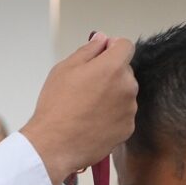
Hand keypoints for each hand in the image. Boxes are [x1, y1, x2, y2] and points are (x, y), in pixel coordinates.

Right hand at [21, 33, 137, 184]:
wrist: (55, 144)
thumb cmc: (56, 107)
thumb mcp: (65, 69)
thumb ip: (88, 50)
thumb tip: (101, 40)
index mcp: (113, 67)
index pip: (125, 46)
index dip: (112, 47)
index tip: (101, 54)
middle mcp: (127, 87)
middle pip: (125, 71)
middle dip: (110, 73)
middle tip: (86, 86)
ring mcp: (129, 109)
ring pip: (124, 94)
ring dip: (112, 95)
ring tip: (88, 107)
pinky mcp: (128, 129)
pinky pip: (123, 115)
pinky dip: (112, 115)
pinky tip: (93, 121)